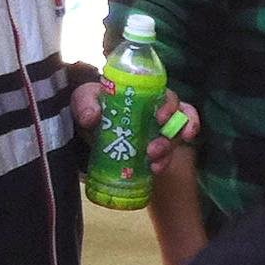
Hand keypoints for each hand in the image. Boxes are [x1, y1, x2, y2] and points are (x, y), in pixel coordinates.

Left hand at [70, 81, 199, 173]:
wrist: (89, 126)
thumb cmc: (92, 104)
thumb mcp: (84, 98)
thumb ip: (86, 103)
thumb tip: (91, 117)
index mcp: (147, 95)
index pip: (169, 97)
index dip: (171, 107)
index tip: (160, 118)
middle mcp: (159, 111)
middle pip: (180, 118)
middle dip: (173, 133)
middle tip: (155, 146)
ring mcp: (159, 131)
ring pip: (176, 138)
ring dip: (168, 150)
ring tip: (153, 160)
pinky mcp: (156, 149)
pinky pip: (167, 155)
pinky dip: (164, 162)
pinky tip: (154, 169)